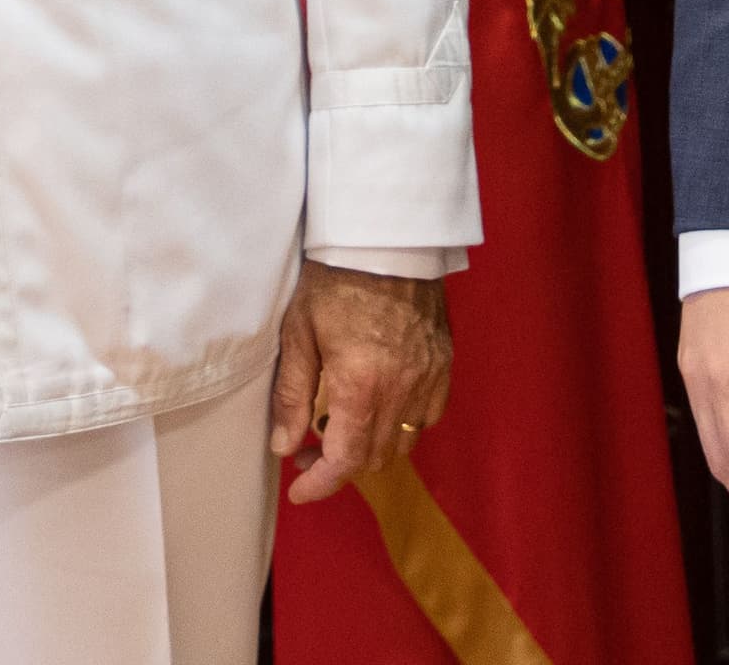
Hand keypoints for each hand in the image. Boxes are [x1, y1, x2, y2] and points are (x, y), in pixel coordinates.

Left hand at [266, 263, 450, 505]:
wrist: (386, 237)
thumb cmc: (334, 281)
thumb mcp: (299, 334)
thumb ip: (293, 395)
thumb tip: (284, 446)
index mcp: (362, 386)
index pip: (345, 460)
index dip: (320, 485)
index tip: (299, 490)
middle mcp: (402, 391)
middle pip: (374, 458)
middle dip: (338, 466)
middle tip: (308, 449)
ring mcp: (429, 379)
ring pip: (402, 442)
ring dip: (370, 447)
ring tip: (342, 428)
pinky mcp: (444, 364)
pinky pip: (428, 416)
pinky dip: (402, 425)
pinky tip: (381, 406)